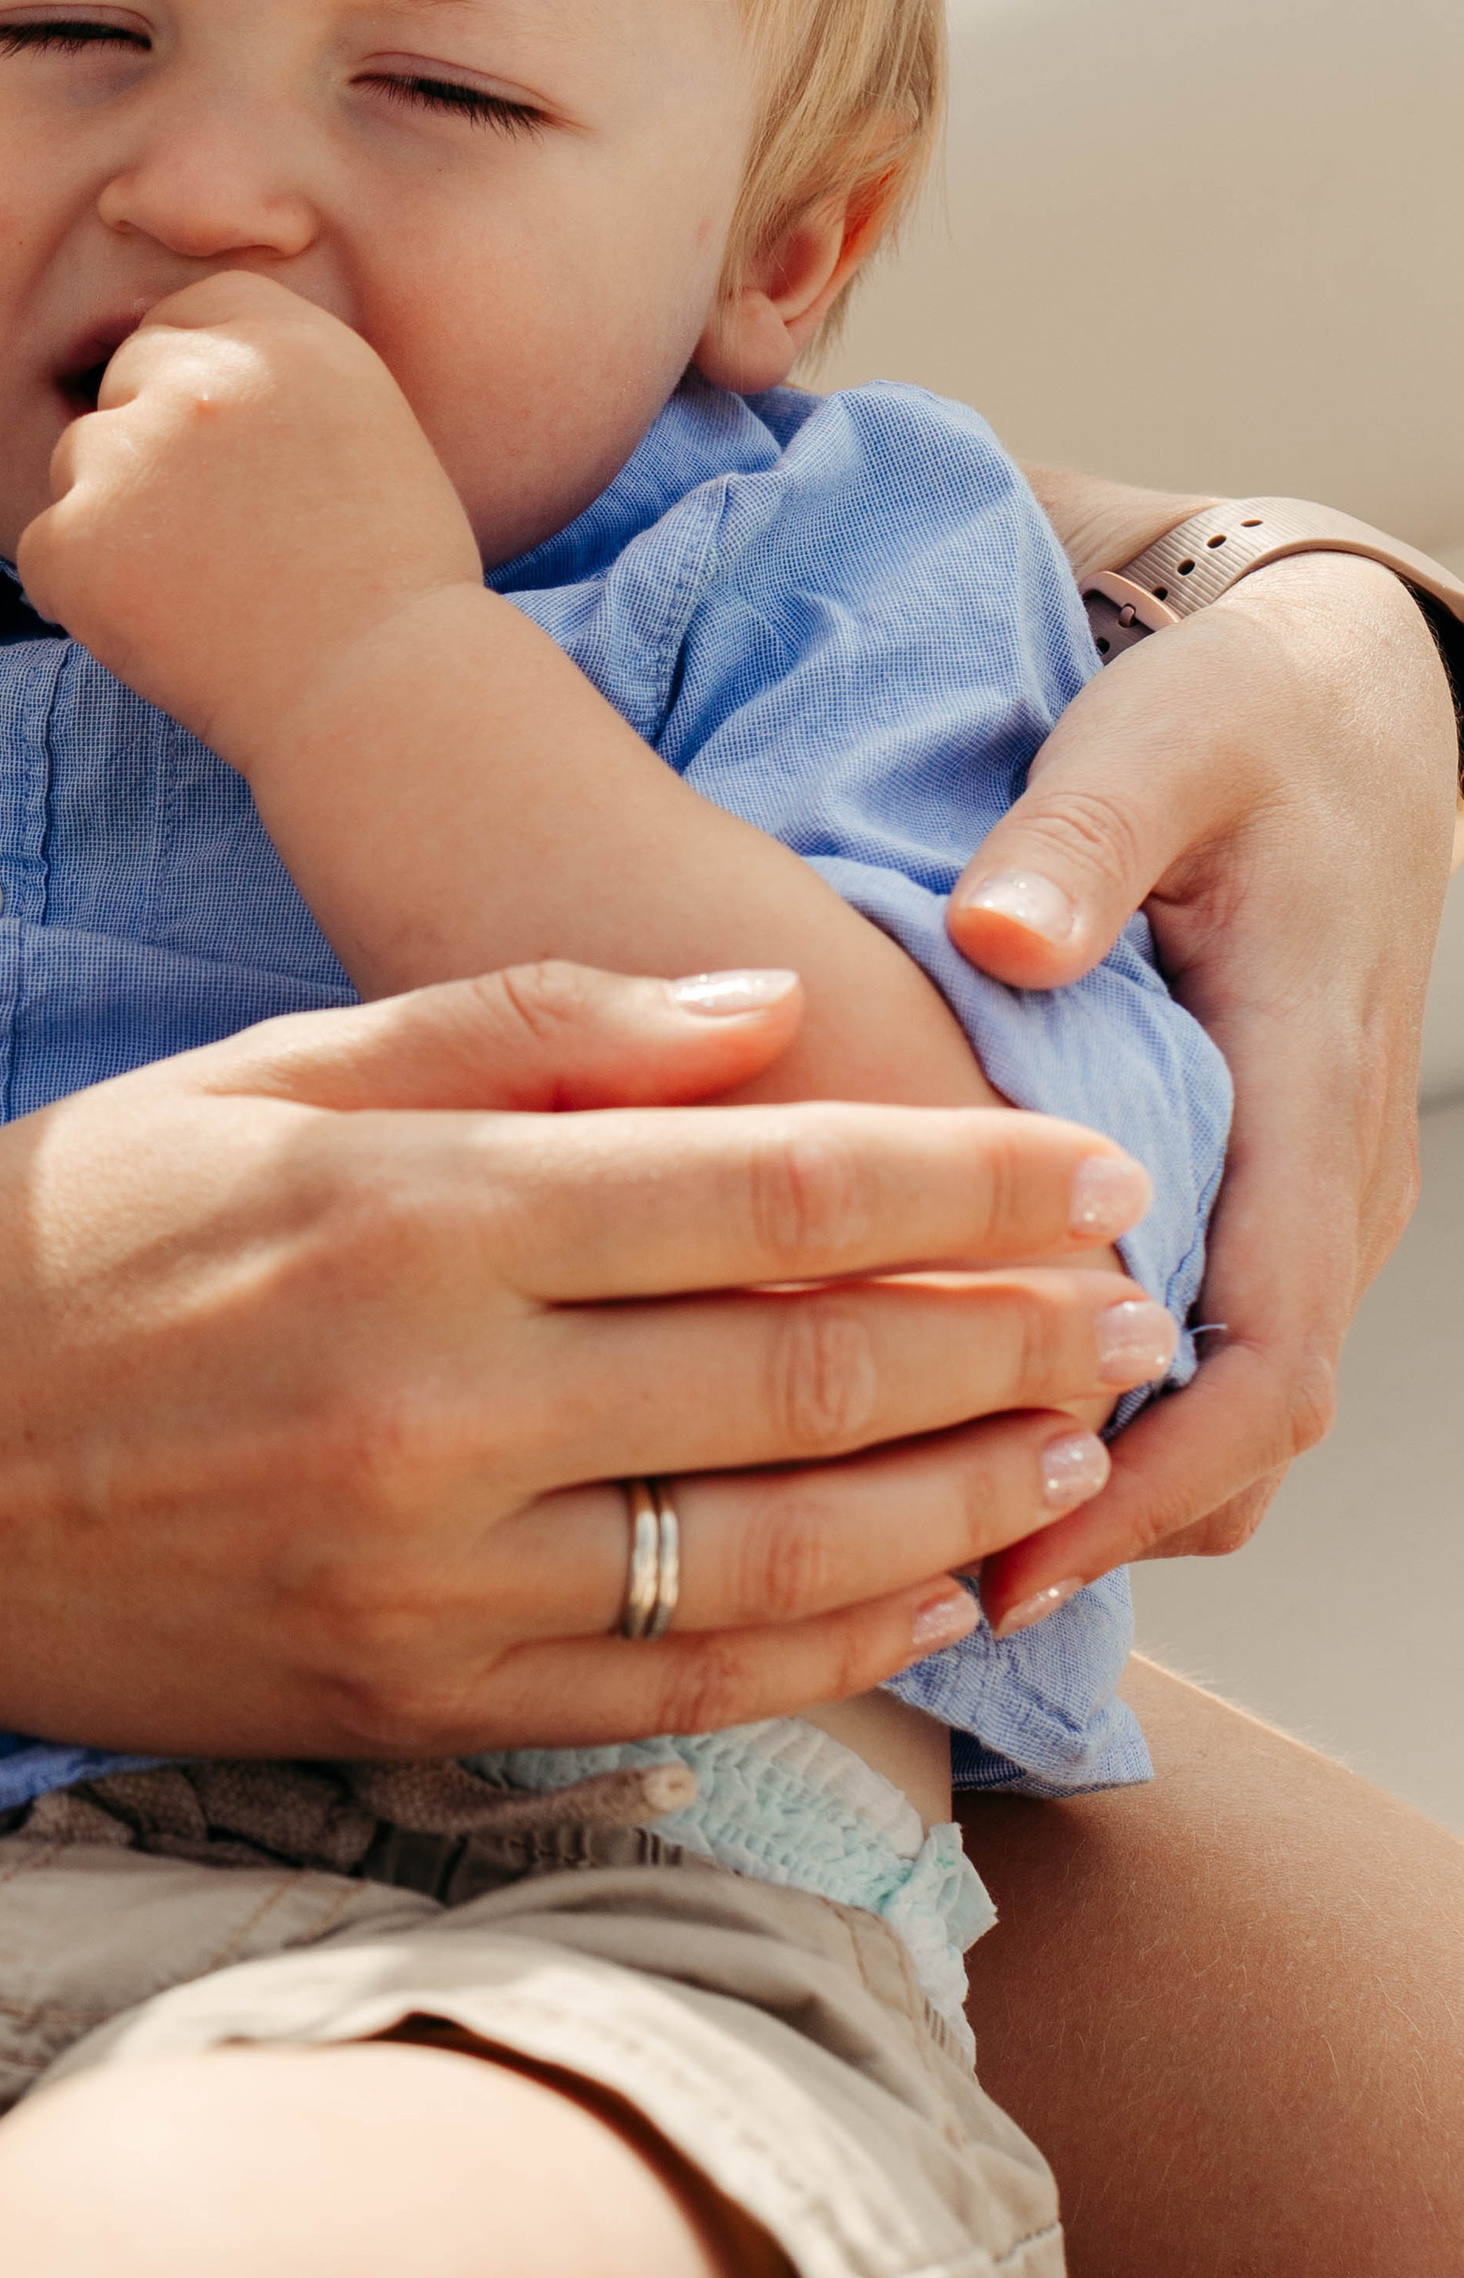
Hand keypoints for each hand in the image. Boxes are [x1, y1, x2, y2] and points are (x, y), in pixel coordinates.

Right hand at [0, 962, 1164, 1764]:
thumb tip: (756, 1013)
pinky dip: (827, 1645)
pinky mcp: (404, 1701)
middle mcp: (435, 1402)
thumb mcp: (260, 1068)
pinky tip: (919, 1594)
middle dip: (1005, 1340)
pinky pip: (674, 1688)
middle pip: (803, 1376)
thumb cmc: (51, 1240)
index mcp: (409, 1209)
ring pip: (772, 1551)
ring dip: (958, 1502)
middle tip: (1128, 1309)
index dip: (960, 1183)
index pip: (766, 1192)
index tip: (1089, 1169)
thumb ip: (517, 1025)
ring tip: (1072, 1450)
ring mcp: (424, 1577)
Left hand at [15, 273, 478, 766]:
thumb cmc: (396, 586)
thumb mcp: (370, 433)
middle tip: (212, 535)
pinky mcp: (73, 536)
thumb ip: (281, 387)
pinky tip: (167, 632)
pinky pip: (47, 550)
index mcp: (282, 336)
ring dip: (118, 516)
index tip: (223, 451)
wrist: (383, 695)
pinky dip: (85, 594)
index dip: (194, 382)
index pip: (186, 318)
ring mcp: (127, 453)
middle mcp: (198, 376)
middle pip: (126, 381)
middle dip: (152, 444)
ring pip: (81, 463)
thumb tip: (197, 385)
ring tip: (205, 592)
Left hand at [946, 549, 1456, 1625]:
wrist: (1344, 696)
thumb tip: (1003, 937)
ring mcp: (1310, 1192)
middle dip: (1113, 1524)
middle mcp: (1329, 1177)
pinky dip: (1126, 1410)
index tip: (1020, 1547)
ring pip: (1236, 1403)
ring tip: (937, 1528)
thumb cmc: (1243, 720)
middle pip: (1253, 1433)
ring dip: (1115, 1481)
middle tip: (934, 1581)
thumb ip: (1081, 836)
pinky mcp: (1271, 1183)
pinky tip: (985, 1418)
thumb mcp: (1160, 741)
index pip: (1267, 1361)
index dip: (1151, 1480)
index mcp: (1308, 1094)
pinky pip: (1221, 1344)